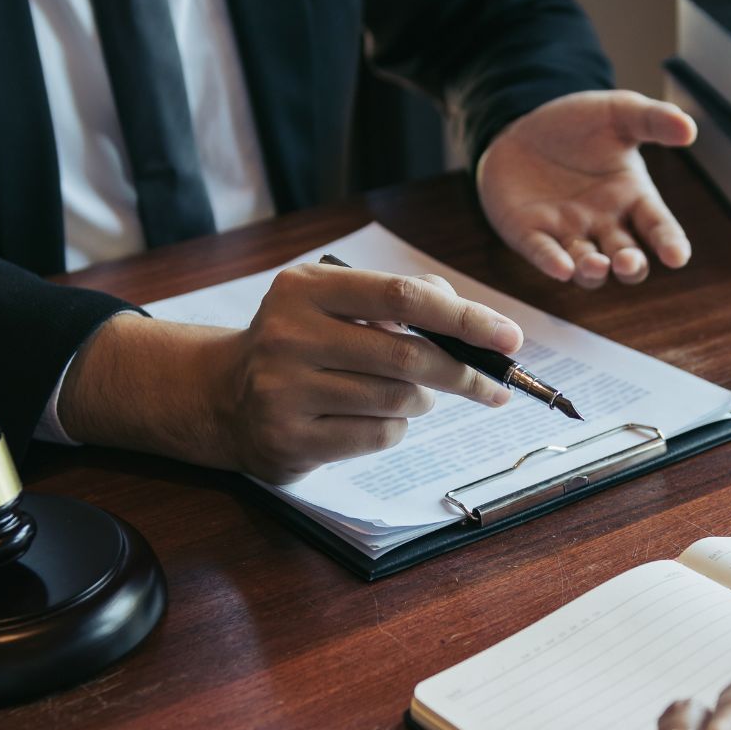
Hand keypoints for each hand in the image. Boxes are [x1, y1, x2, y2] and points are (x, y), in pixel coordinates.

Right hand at [58, 265, 520, 482]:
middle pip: (407, 355)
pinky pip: (376, 436)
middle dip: (462, 373)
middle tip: (494, 385)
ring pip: (396, 400)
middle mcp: (289, 336)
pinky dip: (394, 429)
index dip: (464, 318)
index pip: (403, 297)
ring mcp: (285, 391)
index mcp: (305, 290)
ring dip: (421, 402)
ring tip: (412, 395)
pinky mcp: (291, 439)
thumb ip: (399, 298)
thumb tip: (469, 316)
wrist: (221, 396)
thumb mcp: (334, 303)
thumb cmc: (299, 343)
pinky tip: (377, 418)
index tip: (509, 338)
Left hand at [476, 90, 695, 288]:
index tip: (677, 257)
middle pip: (627, 258)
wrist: (524, 127)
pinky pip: (543, 254)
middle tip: (628, 261)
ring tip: (597, 264)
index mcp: (633, 197)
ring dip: (594, 271)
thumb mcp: (618, 112)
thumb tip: (689, 128)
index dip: (670, 244)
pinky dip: (552, 262)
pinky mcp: (531, 234)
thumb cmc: (579, 123)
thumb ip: (653, 119)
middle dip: (630, 266)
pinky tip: (560, 267)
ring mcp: (568, 233)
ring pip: (589, 267)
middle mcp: (605, 223)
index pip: (659, 227)